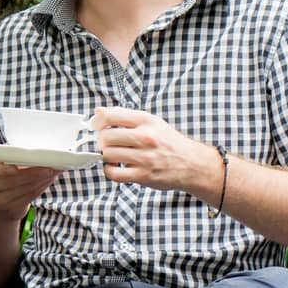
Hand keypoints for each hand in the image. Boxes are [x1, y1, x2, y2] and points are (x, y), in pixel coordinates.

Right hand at [0, 153, 62, 222]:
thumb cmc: (0, 172)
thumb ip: (11, 156)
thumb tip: (39, 151)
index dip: (13, 165)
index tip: (31, 161)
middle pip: (13, 178)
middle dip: (35, 171)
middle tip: (52, 166)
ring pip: (23, 188)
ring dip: (41, 180)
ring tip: (53, 171)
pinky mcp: (7, 209)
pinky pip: (27, 198)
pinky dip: (40, 188)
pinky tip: (47, 181)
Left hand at [92, 106, 220, 195]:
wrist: (192, 164)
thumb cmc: (169, 142)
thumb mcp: (152, 122)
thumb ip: (125, 115)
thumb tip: (98, 112)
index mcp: (146, 121)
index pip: (111, 116)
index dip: (97, 122)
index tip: (95, 126)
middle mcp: (146, 137)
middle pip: (106, 137)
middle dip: (101, 141)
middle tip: (105, 144)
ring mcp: (144, 157)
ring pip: (108, 155)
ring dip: (105, 156)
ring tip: (113, 155)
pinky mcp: (143, 175)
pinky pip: (113, 174)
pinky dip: (109, 171)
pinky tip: (115, 167)